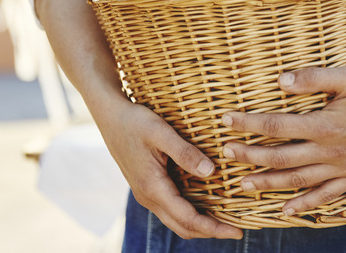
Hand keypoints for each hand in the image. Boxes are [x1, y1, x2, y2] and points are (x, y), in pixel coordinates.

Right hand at [34, 0, 241, 238]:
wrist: (109, 114)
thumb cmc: (134, 120)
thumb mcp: (161, 132)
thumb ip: (185, 153)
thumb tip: (211, 173)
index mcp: (152, 187)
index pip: (188, 218)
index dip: (214, 228)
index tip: (237, 232)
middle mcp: (148, 196)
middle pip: (183, 227)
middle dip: (210, 232)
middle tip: (237, 231)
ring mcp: (146, 193)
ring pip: (176, 220)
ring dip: (200, 224)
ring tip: (226, 220)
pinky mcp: (147, 185)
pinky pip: (171, 209)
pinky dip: (190, 213)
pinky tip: (207, 203)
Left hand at [220, 67, 345, 216]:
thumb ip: (315, 78)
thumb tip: (281, 81)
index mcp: (325, 125)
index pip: (275, 125)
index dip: (247, 123)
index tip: (225, 120)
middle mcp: (330, 152)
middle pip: (279, 157)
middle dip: (249, 155)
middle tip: (225, 153)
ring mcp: (342, 169)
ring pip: (297, 180)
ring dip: (267, 183)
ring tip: (242, 185)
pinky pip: (325, 196)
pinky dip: (305, 205)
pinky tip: (286, 210)